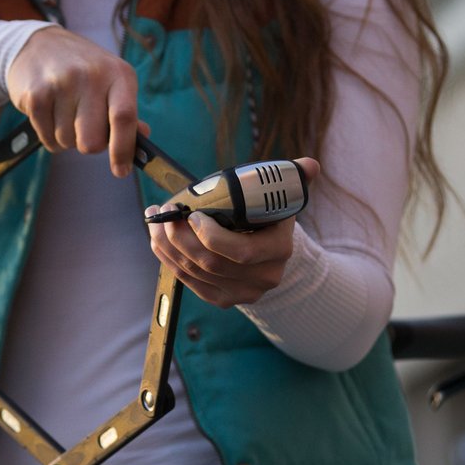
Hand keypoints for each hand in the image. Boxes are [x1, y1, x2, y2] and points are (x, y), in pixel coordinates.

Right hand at [6, 27, 139, 176]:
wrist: (38, 44)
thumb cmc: (84, 70)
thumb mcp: (112, 81)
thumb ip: (126, 111)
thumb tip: (143, 137)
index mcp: (119, 74)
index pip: (125, 118)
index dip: (123, 150)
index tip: (120, 171)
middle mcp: (91, 76)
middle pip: (93, 141)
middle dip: (90, 144)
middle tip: (85, 126)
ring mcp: (61, 83)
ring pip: (68, 142)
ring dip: (67, 137)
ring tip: (65, 112)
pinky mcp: (35, 94)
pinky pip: (47, 139)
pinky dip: (49, 135)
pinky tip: (50, 113)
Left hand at [146, 157, 319, 307]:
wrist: (271, 252)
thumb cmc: (269, 218)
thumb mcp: (282, 197)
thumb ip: (291, 179)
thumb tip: (309, 165)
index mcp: (279, 249)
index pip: (241, 251)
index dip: (211, 236)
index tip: (191, 213)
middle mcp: (264, 277)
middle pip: (211, 262)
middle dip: (179, 236)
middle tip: (165, 211)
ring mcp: (243, 293)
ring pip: (195, 272)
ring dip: (167, 246)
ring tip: (155, 221)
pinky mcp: (223, 299)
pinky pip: (190, 282)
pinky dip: (169, 260)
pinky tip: (158, 241)